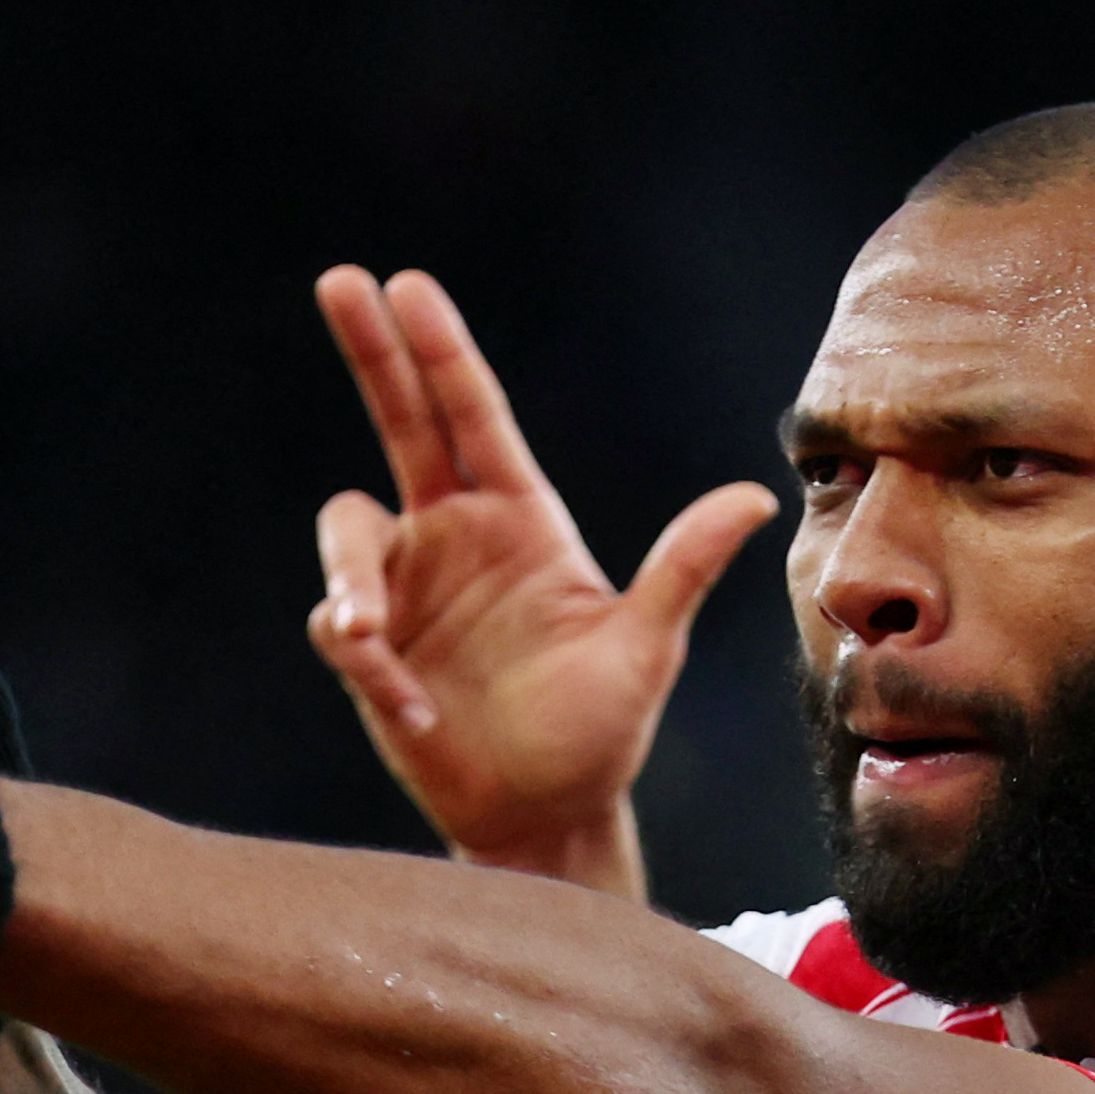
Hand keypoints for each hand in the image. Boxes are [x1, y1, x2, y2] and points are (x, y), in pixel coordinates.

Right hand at [303, 267, 779, 892]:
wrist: (546, 814)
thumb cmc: (601, 729)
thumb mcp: (647, 646)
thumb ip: (683, 566)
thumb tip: (755, 496)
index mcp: (521, 519)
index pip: (472, 415)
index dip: (438, 351)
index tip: (405, 284)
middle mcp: (456, 536)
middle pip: (401, 423)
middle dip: (371, 353)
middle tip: (339, 280)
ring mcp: (407, 589)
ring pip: (346, 534)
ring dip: (349, 577)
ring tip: (365, 637)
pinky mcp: (371, 649)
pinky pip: (342, 626)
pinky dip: (367, 660)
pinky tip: (412, 707)